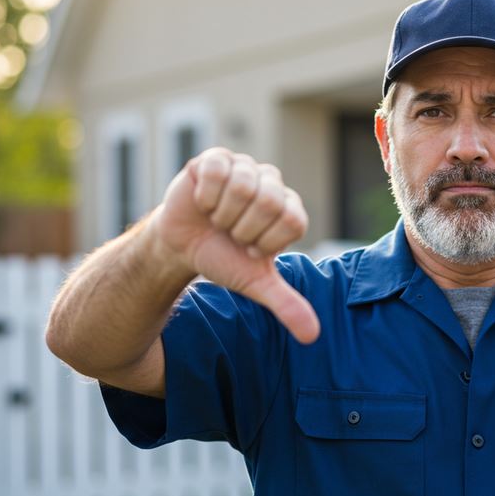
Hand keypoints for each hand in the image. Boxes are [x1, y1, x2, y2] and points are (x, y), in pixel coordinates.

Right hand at [149, 147, 319, 343]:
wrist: (182, 246)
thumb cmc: (224, 258)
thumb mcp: (254, 283)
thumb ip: (286, 304)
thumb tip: (312, 336)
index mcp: (288, 208)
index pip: (292, 221)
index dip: (265, 242)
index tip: (250, 248)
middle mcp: (272, 182)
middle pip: (270, 202)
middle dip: (243, 229)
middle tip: (231, 234)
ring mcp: (244, 166)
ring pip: (243, 186)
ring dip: (222, 214)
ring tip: (217, 219)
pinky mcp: (216, 158)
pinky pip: (217, 171)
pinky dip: (205, 195)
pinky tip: (202, 203)